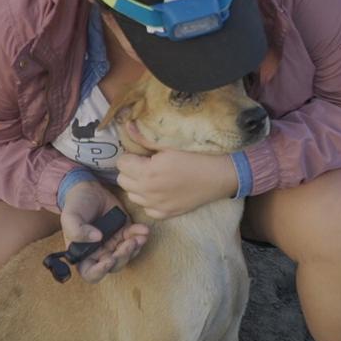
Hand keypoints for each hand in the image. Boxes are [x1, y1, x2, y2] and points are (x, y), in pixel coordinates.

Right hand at [60, 181, 149, 282]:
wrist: (88, 189)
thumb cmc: (76, 205)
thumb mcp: (70, 216)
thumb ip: (77, 230)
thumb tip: (97, 238)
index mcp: (83, 254)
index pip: (90, 273)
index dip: (99, 272)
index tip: (108, 260)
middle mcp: (100, 252)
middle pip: (114, 265)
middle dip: (123, 257)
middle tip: (128, 244)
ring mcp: (114, 243)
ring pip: (127, 255)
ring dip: (134, 248)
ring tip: (139, 237)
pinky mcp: (125, 232)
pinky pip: (135, 239)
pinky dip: (141, 235)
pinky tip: (143, 229)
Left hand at [116, 124, 239, 219]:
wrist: (220, 176)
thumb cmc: (197, 156)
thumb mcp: (170, 144)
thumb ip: (144, 138)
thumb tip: (127, 126)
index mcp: (148, 171)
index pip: (121, 163)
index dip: (130, 156)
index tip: (142, 154)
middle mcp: (149, 191)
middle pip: (122, 180)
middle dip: (130, 170)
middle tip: (146, 164)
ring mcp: (157, 205)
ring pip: (131, 195)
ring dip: (137, 185)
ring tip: (152, 176)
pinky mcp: (166, 214)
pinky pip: (145, 208)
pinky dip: (149, 200)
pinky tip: (161, 190)